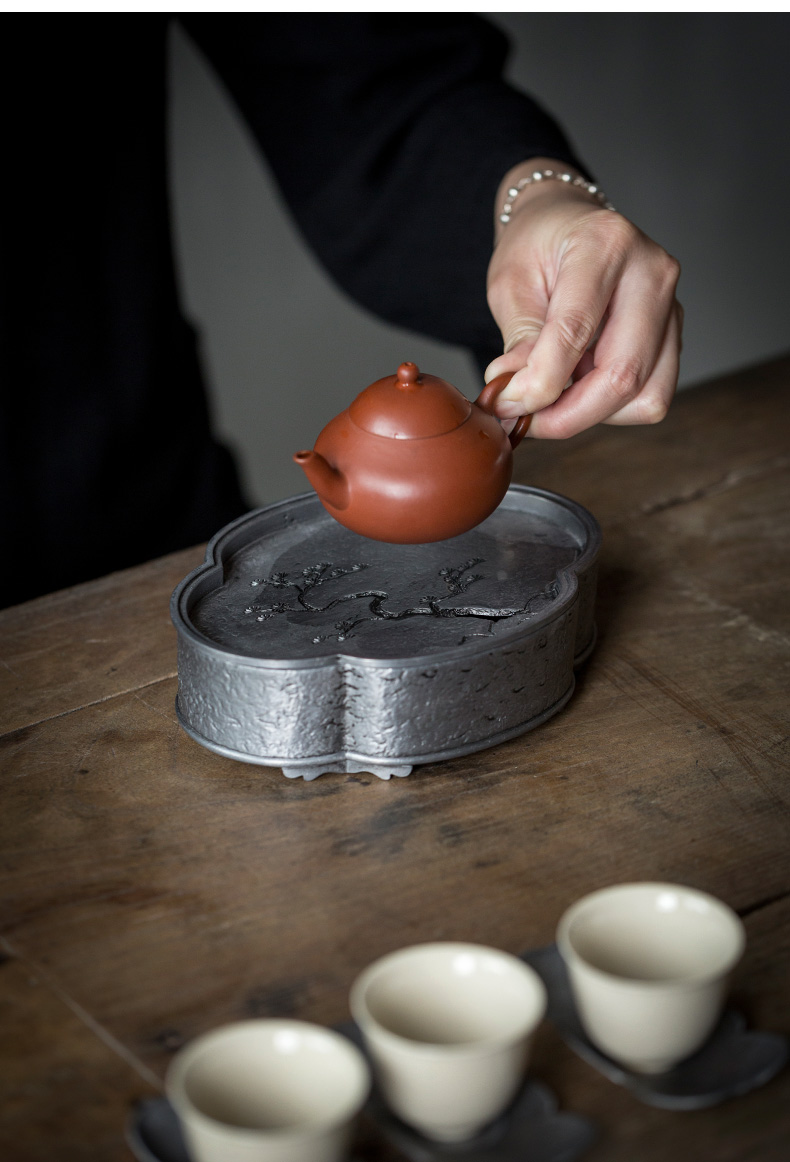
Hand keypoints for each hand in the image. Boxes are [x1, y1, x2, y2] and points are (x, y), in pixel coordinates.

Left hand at [485, 158, 682, 438]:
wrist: (568, 225)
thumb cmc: (538, 247)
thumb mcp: (511, 283)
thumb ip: (519, 342)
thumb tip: (517, 398)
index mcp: (605, 244)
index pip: (575, 331)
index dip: (538, 383)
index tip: (505, 405)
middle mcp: (652, 272)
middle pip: (622, 375)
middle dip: (567, 414)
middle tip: (526, 420)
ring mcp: (672, 306)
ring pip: (645, 397)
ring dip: (592, 414)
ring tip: (555, 394)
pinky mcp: (673, 336)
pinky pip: (650, 396)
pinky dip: (611, 407)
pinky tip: (581, 384)